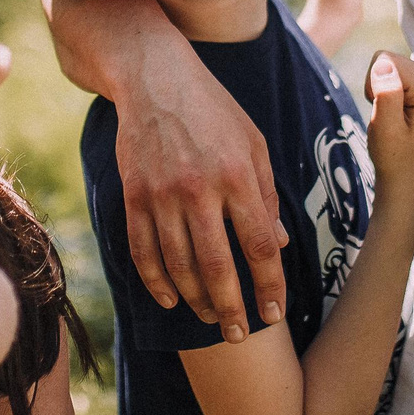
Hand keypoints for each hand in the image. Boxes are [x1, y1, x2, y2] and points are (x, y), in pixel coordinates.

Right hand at [116, 45, 289, 341]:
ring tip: (210, 320)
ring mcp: (161, 194)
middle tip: (240, 336)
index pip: (260, 245)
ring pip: (179, 266)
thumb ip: (267, 195)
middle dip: (231, 310)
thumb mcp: (253, 143)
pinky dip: (156, 282)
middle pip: (218, 267)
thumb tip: (280, 246)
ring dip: (196, 301)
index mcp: (237, 175)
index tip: (274, 313)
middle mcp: (199, 188)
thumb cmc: (214, 110)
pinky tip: (170, 299)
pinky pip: (143, 251)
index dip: (269, 285)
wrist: (155, 78)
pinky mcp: (133, 195)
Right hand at [361, 51, 413, 198]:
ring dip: (380, 88)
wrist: (406, 175)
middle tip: (387, 115)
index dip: (373, 84)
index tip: (384, 111)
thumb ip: (386, 94)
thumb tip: (383, 63)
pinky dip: (385, 87)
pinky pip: (392, 69)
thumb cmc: (394, 156)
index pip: (385, 60)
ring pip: (387, 63)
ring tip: (391, 115)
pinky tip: (396, 109)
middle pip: (387, 58)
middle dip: (377, 84)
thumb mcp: (385, 128)